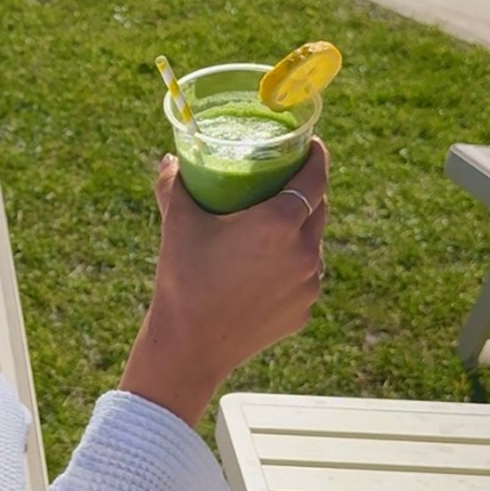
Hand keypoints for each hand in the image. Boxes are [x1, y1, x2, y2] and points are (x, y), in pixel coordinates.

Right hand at [120, 139, 328, 425]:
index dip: (317, 156)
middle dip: (308, 189)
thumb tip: (170, 159)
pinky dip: (292, 265)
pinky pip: (305, 276)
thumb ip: (174, 184)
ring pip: (312, 244)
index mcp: (279, 223)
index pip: (315, 177)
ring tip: (274, 225)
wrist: (190, 345)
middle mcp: (304, 252)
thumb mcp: (177, 223)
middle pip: (319, 207)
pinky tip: (267, 266)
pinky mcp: (304, 310)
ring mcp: (308, 284)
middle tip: (286, 179)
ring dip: (300, 229)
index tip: (311, 144)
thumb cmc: (183, 277)